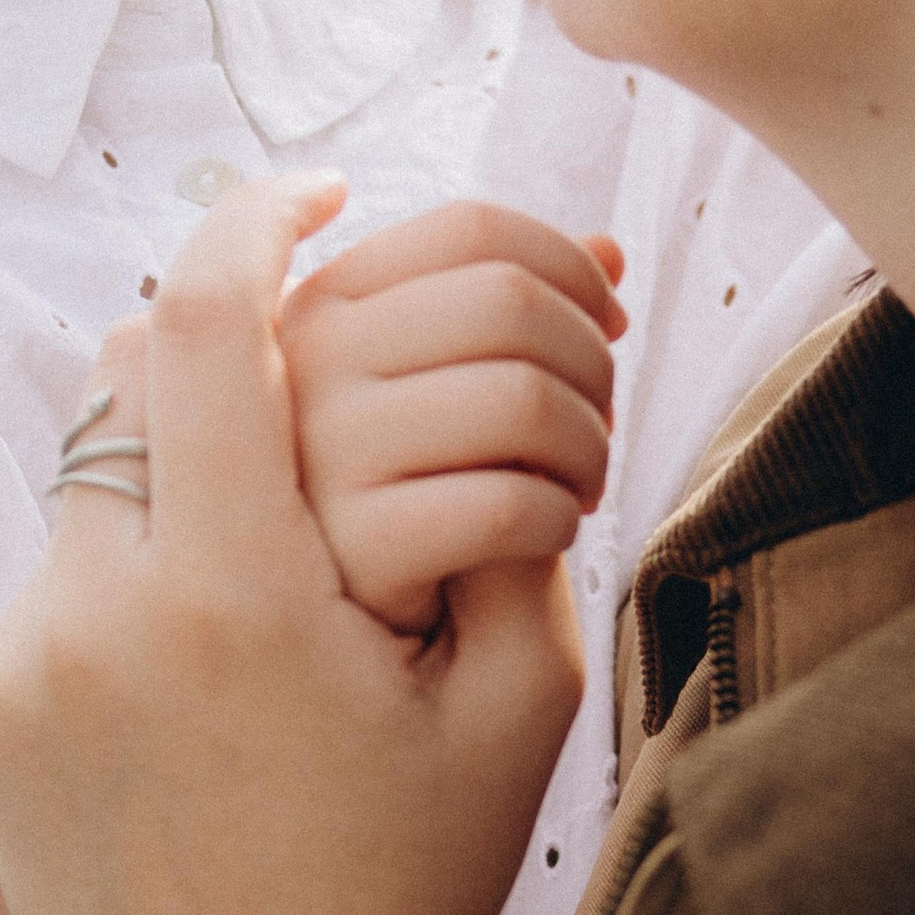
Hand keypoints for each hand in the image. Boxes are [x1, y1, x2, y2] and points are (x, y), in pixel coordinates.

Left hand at [0, 177, 584, 914]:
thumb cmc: (408, 890)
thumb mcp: (515, 702)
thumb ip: (504, 518)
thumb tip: (475, 369)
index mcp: (236, 596)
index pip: (212, 320)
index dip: (262, 220)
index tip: (320, 190)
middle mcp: (101, 608)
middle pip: (134, 359)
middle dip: (229, 318)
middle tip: (316, 327)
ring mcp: (27, 658)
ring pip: (94, 451)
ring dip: (184, 429)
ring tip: (277, 477)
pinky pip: (67, 555)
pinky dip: (142, 535)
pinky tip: (218, 603)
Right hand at [283, 199, 625, 630]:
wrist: (349, 686)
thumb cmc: (420, 536)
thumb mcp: (461, 407)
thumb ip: (518, 324)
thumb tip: (612, 249)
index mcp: (326, 310)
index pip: (472, 228)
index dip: (570, 267)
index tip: (606, 322)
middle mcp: (303, 364)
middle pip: (510, 298)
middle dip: (591, 358)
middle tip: (595, 426)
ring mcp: (318, 456)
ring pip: (520, 396)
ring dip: (587, 447)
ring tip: (577, 490)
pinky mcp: (350, 551)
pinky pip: (507, 502)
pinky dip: (558, 520)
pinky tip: (544, 541)